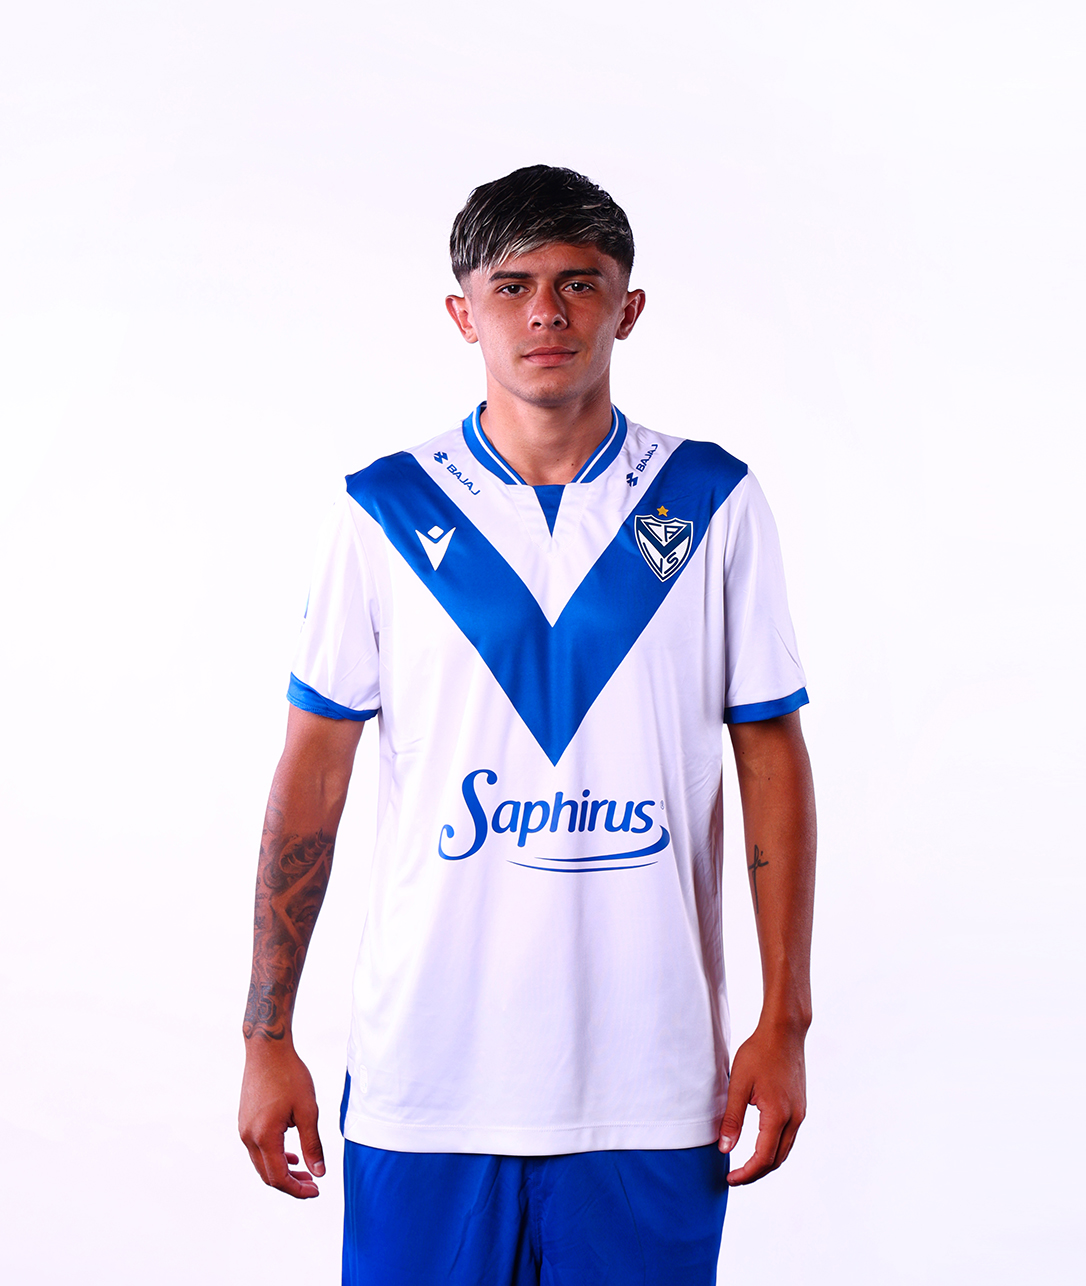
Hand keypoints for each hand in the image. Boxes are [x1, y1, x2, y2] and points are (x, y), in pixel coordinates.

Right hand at [239, 1043, 325, 1197]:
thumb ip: (312, 1144)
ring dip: (282, 1170)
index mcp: (264, 1136)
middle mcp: (248, 1137)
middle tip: (314, 1183)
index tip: (316, 1190)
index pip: (279, 1177)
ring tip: (305, 1170)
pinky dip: (274, 1157)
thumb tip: (319, 1172)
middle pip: (267, 1175)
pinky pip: (257, 1149)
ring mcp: (243, 1129)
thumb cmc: (289, 1075)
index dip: (298, 1189)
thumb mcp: (307, 1110)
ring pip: (261, 1163)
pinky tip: (290, 1154)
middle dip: (291, 1183)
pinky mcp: (244, 1121)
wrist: (267, 1050)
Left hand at [717, 1021, 806, 1185]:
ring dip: (766, 1162)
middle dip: (756, 1172)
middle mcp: (794, 1118)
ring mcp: (800, 1113)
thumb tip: (725, 1149)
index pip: (763, 1158)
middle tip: (735, 1176)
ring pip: (785, 1150)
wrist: (784, 1032)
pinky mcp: (801, 1106)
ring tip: (745, 1165)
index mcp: (778, 1115)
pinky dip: (774, 1148)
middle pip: (777, 1159)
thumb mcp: (738, 1084)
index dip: (746, 1173)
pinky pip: (789, 1136)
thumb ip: (732, 1118)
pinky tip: (760, 1144)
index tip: (730, 1178)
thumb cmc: (758, 1053)